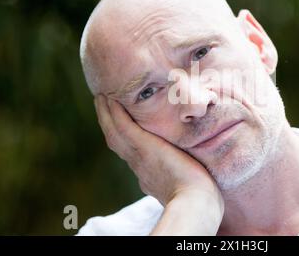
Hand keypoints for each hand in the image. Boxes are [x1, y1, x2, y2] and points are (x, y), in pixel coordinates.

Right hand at [94, 95, 223, 234]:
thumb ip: (178, 176)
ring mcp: (139, 156)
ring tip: (101, 96)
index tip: (118, 123)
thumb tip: (186, 173)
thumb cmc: (197, 195)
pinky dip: (115, 113)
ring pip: (114, 132)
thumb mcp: (183, 184)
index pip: (129, 151)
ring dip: (105, 114)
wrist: (194, 202)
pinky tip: (111, 99)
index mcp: (146, 173)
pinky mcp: (145, 148)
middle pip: (115, 140)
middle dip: (107, 122)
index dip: (122, 136)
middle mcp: (138, 165)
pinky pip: (125, 127)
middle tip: (101, 102)